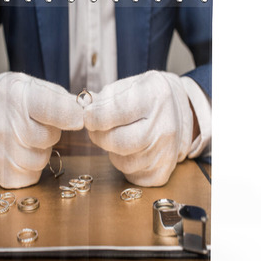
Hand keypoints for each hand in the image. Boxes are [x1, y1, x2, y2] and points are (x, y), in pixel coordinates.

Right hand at [0, 72, 83, 187]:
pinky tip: (25, 154)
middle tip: (42, 126)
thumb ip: (66, 101)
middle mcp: (3, 120)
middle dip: (51, 134)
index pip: (51, 109)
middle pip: (46, 138)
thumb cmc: (23, 100)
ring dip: (41, 153)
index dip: (71, 116)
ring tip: (32, 139)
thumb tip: (90, 111)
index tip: (78, 119)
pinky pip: (29, 177)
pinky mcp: (0, 168)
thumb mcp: (41, 89)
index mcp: (17, 93)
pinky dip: (32, 169)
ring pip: (38, 161)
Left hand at [84, 71, 193, 186]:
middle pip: (117, 142)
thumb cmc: (146, 98)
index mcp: (154, 96)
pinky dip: (125, 163)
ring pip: (122, 162)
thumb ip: (104, 98)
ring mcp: (166, 152)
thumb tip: (84, 113)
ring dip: (112, 151)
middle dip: (99, 136)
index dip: (93, 117)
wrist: (176, 111)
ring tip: (120, 136)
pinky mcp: (162, 172)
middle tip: (98, 129)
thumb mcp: (128, 85)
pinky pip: (131, 174)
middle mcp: (164, 126)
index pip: (114, 111)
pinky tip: (132, 150)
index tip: (89, 116)